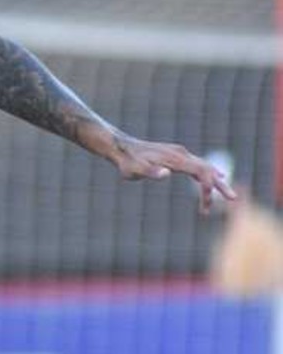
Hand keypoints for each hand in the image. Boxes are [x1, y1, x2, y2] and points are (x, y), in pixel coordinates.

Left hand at [108, 135, 236, 213]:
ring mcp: (179, 153)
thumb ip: (150, 172)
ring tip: (227, 195)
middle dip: (220, 185)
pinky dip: (207, 173)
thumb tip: (166, 173)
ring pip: (204, 166)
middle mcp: (181, 154)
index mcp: (174, 159)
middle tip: (233, 199)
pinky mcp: (176, 155)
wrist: (120, 147)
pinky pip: (197, 164)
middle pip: (207, 169)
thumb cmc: (127, 162)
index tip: (206, 206)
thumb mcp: (134, 170)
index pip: (200, 172)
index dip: (208, 188)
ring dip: (215, 181)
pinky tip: (216, 177)